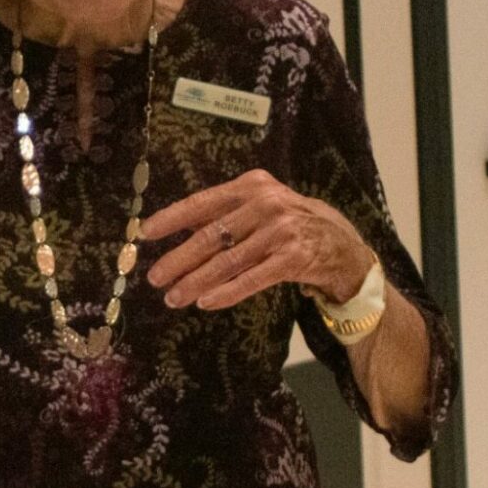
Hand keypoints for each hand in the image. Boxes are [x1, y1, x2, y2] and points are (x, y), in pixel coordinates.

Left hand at [139, 169, 370, 308]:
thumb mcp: (260, 206)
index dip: (172, 218)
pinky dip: (225, 292)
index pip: (203, 202)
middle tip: (154, 277)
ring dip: (195, 282)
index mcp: (251, 186)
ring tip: (172, 297)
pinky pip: (250, 279)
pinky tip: (205, 302)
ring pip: (226, 262)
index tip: (145, 233)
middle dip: (178, 259)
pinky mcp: (293, 258)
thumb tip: (175, 227)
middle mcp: (266, 204)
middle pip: (211, 236)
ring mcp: (281, 231)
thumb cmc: (289, 224)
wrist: (341, 244)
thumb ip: (223, 214)